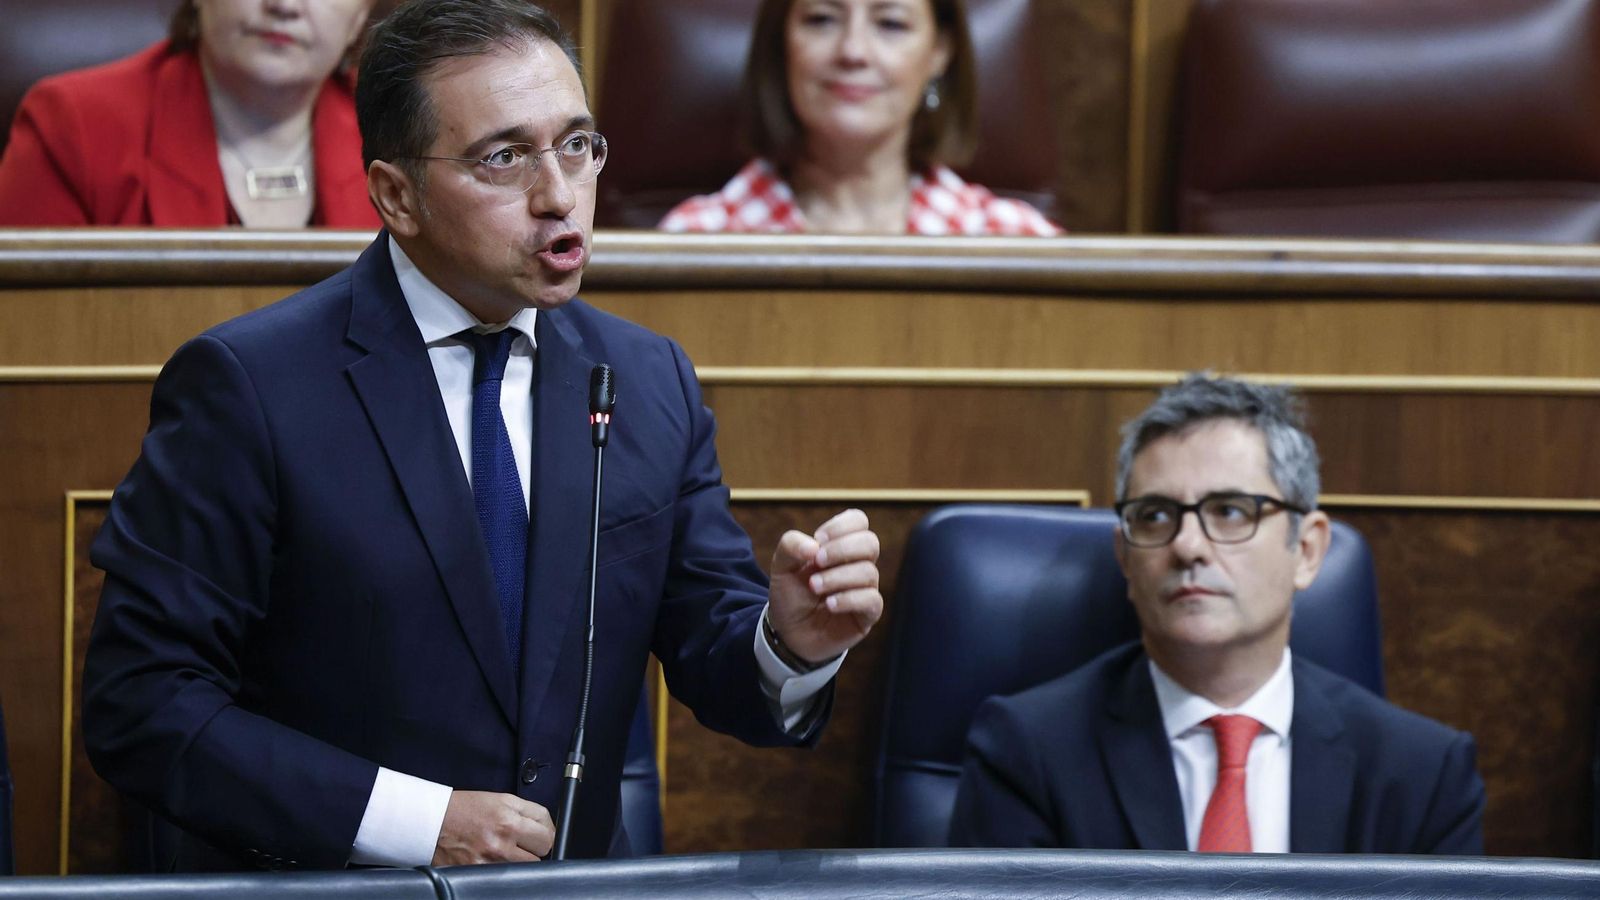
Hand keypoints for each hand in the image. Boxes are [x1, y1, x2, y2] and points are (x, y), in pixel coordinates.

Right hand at [431, 790, 553, 865]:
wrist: (433, 822)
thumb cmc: (465, 809)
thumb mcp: (500, 799)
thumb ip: (528, 811)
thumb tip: (548, 825)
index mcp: (509, 818)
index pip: (549, 832)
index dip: (546, 832)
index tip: (540, 834)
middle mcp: (502, 839)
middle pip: (542, 852)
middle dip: (536, 847)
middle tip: (524, 842)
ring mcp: (491, 859)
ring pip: (527, 867)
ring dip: (521, 860)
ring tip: (506, 850)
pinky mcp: (480, 872)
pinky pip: (506, 875)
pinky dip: (504, 869)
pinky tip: (494, 858)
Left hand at [767, 508, 881, 663]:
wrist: (788, 633)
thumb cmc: (791, 596)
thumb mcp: (781, 567)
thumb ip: (791, 546)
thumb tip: (814, 546)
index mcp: (840, 547)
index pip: (858, 521)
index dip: (841, 526)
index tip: (819, 538)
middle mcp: (857, 565)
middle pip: (870, 543)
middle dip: (841, 549)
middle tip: (817, 561)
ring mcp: (865, 589)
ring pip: (868, 572)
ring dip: (837, 577)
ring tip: (814, 587)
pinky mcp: (868, 614)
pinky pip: (872, 600)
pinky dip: (849, 599)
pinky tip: (830, 605)